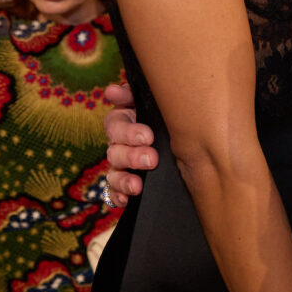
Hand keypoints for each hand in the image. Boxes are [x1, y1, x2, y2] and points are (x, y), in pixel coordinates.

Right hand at [103, 82, 154, 204]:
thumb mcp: (152, 100)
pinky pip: (114, 193)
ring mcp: (120, 165)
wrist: (178, 135)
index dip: (129, 132)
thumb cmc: (163, 112)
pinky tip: (126, 200)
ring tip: (137, 185)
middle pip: (115, 151)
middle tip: (151, 159)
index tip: (149, 137)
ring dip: (123, 179)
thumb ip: (133, 93)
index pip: (115, 124)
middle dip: (132, 156)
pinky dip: (118, 197)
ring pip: (113, 173)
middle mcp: (118, 143)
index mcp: (123, 120)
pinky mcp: (125, 184)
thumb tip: (112, 91)